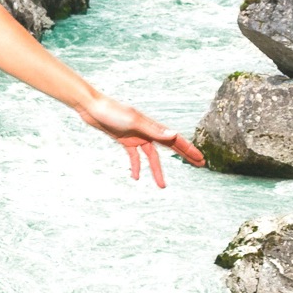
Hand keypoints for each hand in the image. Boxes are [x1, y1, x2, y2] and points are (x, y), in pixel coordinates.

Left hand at [77, 94, 204, 186]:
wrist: (91, 107)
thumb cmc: (112, 111)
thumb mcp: (134, 121)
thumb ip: (154, 130)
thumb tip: (174, 135)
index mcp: (152, 126)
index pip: (175, 140)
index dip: (189, 150)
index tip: (201, 159)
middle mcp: (147, 131)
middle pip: (170, 146)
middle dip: (184, 156)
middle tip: (199, 165)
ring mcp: (136, 136)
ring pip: (151, 156)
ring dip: (156, 170)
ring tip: (162, 186)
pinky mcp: (124, 140)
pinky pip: (133, 156)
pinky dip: (135, 166)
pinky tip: (135, 177)